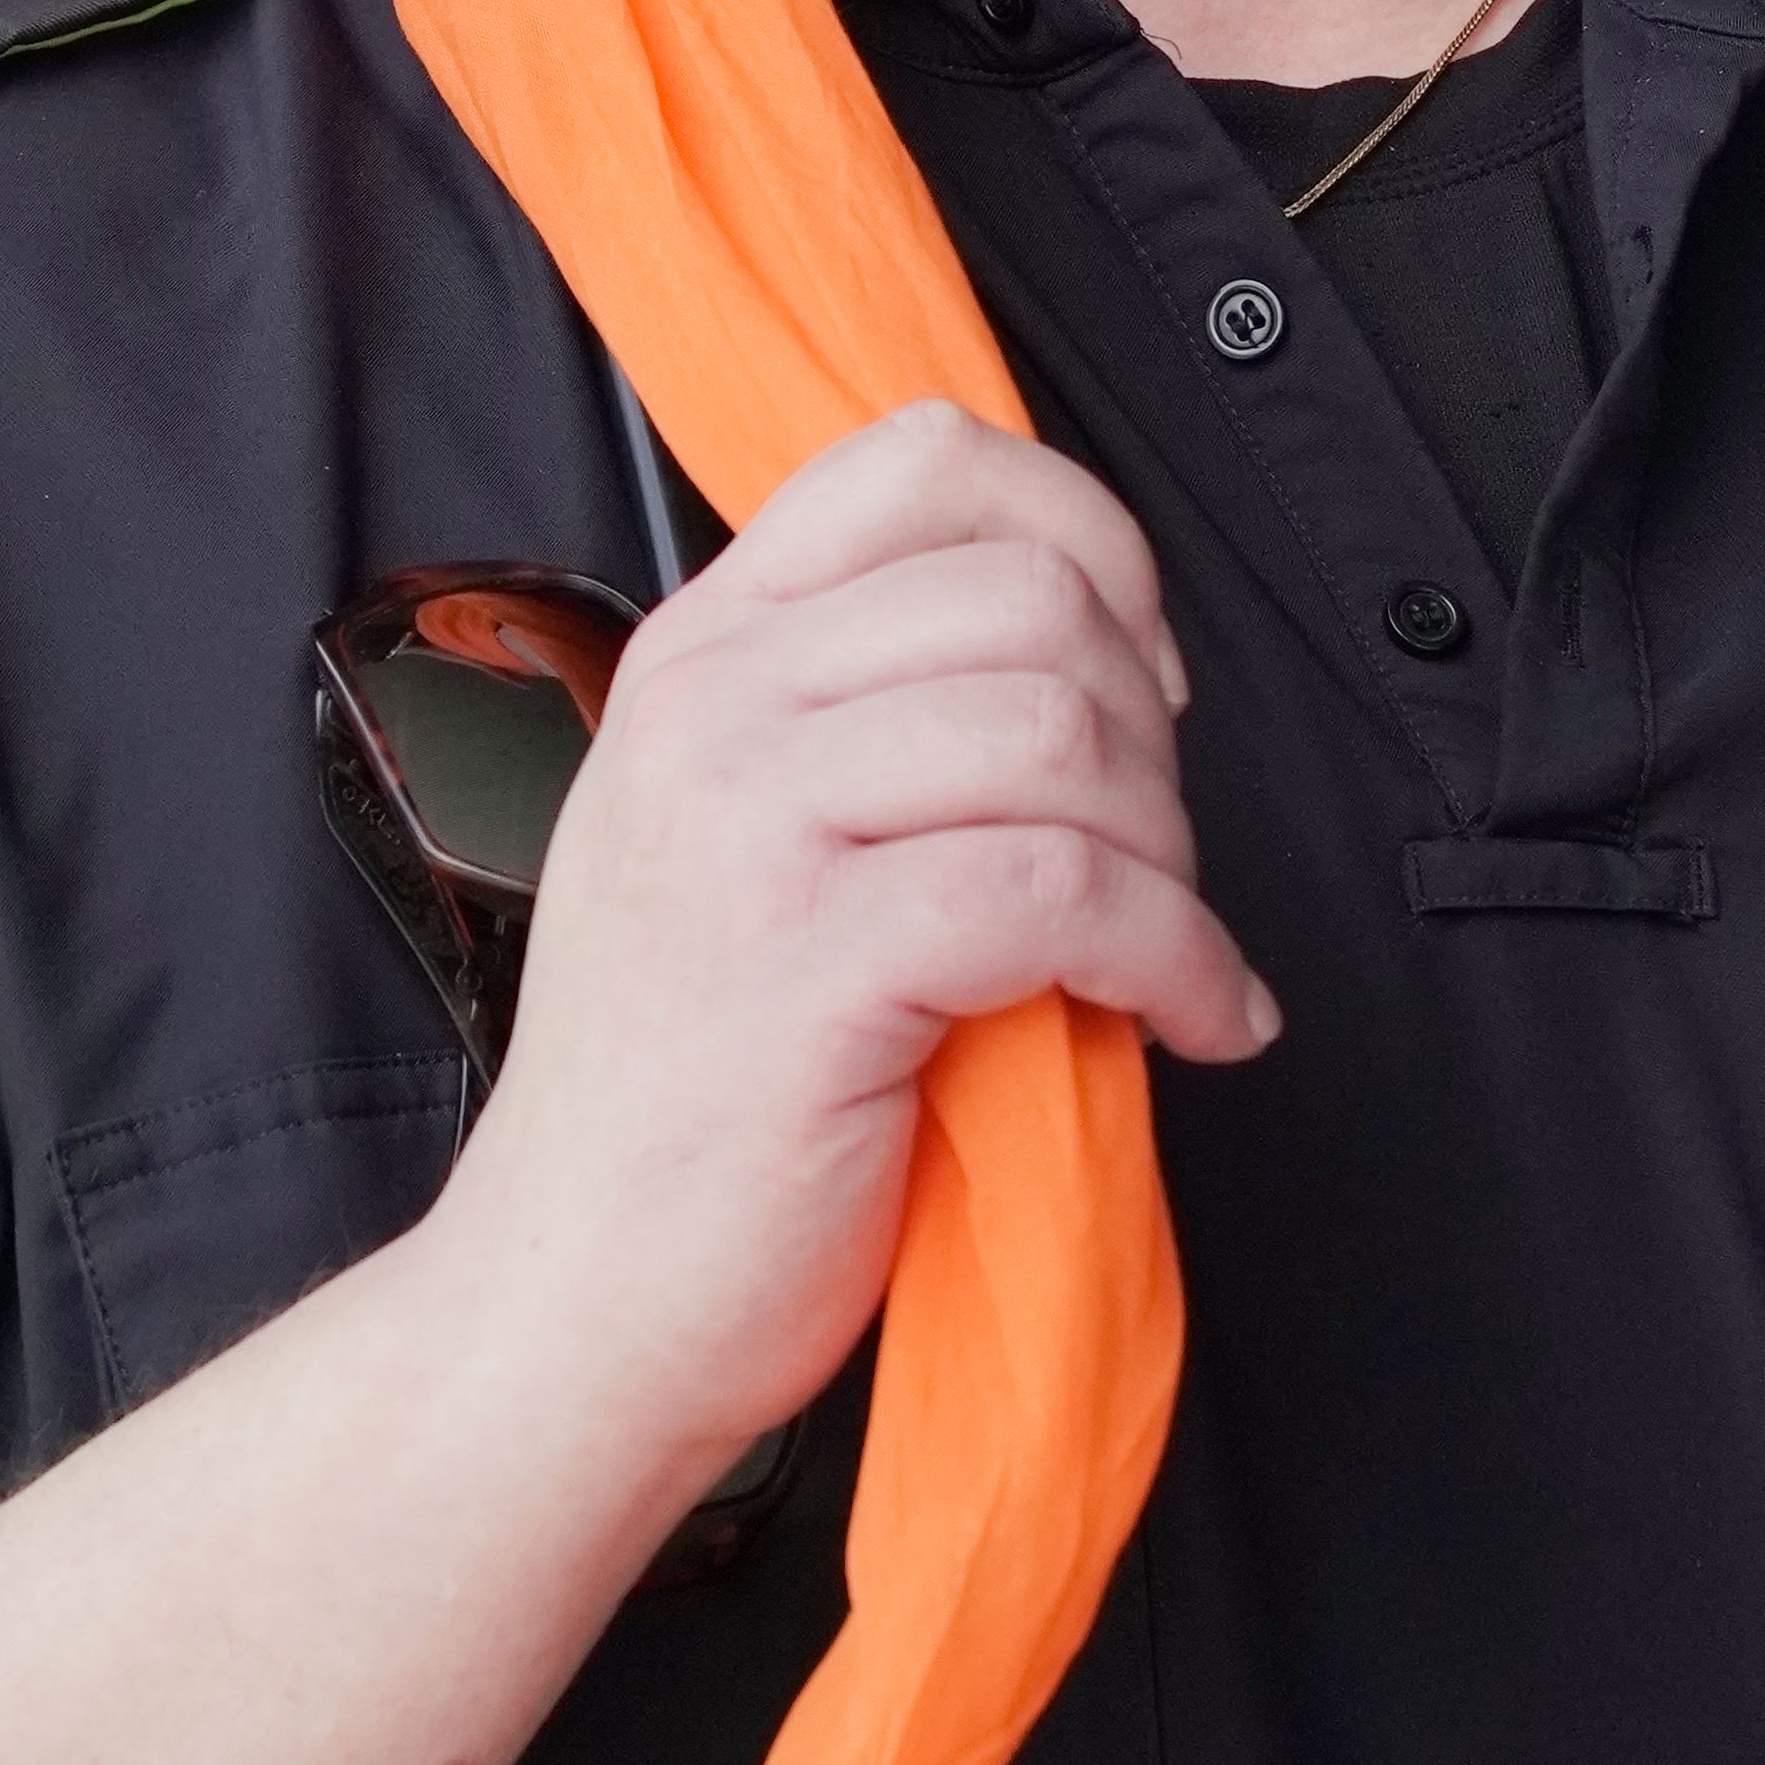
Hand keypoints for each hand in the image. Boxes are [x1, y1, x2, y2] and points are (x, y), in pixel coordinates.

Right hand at [427, 405, 1274, 1523]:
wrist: (570, 1301)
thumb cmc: (684, 1098)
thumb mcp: (732, 844)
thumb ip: (855, 724)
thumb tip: (1086, 663)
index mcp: (699, 655)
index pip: (925, 462)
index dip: (1087, 541)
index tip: (1136, 672)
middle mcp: (713, 709)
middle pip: (1031, 595)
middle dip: (1151, 728)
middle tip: (1152, 854)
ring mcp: (750, 827)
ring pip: (1063, 731)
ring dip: (1171, 851)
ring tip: (1161, 946)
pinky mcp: (815, 960)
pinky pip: (1071, 890)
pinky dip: (1181, 958)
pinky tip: (1195, 1019)